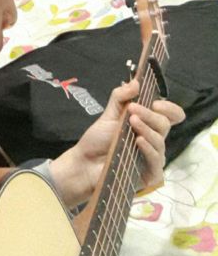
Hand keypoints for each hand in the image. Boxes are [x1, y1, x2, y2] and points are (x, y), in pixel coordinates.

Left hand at [49, 79, 184, 207]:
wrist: (84, 163)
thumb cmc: (98, 140)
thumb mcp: (108, 115)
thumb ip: (120, 97)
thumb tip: (136, 82)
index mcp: (148, 124)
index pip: (171, 115)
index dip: (169, 108)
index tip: (156, 103)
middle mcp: (153, 140)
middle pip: (165, 124)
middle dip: (149, 115)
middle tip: (132, 110)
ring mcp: (152, 157)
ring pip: (160, 141)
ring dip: (147, 129)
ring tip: (131, 122)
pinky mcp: (149, 173)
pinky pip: (156, 161)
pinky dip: (148, 149)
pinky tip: (138, 141)